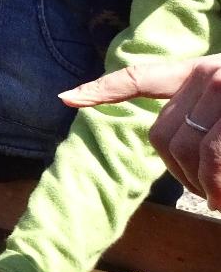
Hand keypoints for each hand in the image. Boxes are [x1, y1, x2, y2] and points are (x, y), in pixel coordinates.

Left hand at [60, 55, 220, 209]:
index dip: (100, 90)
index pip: (138, 78)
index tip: (66, 99)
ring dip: (199, 183)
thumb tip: (183, 150)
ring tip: (216, 199)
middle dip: (179, 171)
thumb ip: (203, 114)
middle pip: (160, 132)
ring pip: (181, 148)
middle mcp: (204, 73)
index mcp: (197, 70)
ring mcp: (218, 85)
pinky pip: (209, 158)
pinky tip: (219, 201)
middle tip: (202, 194)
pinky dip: (212, 185)